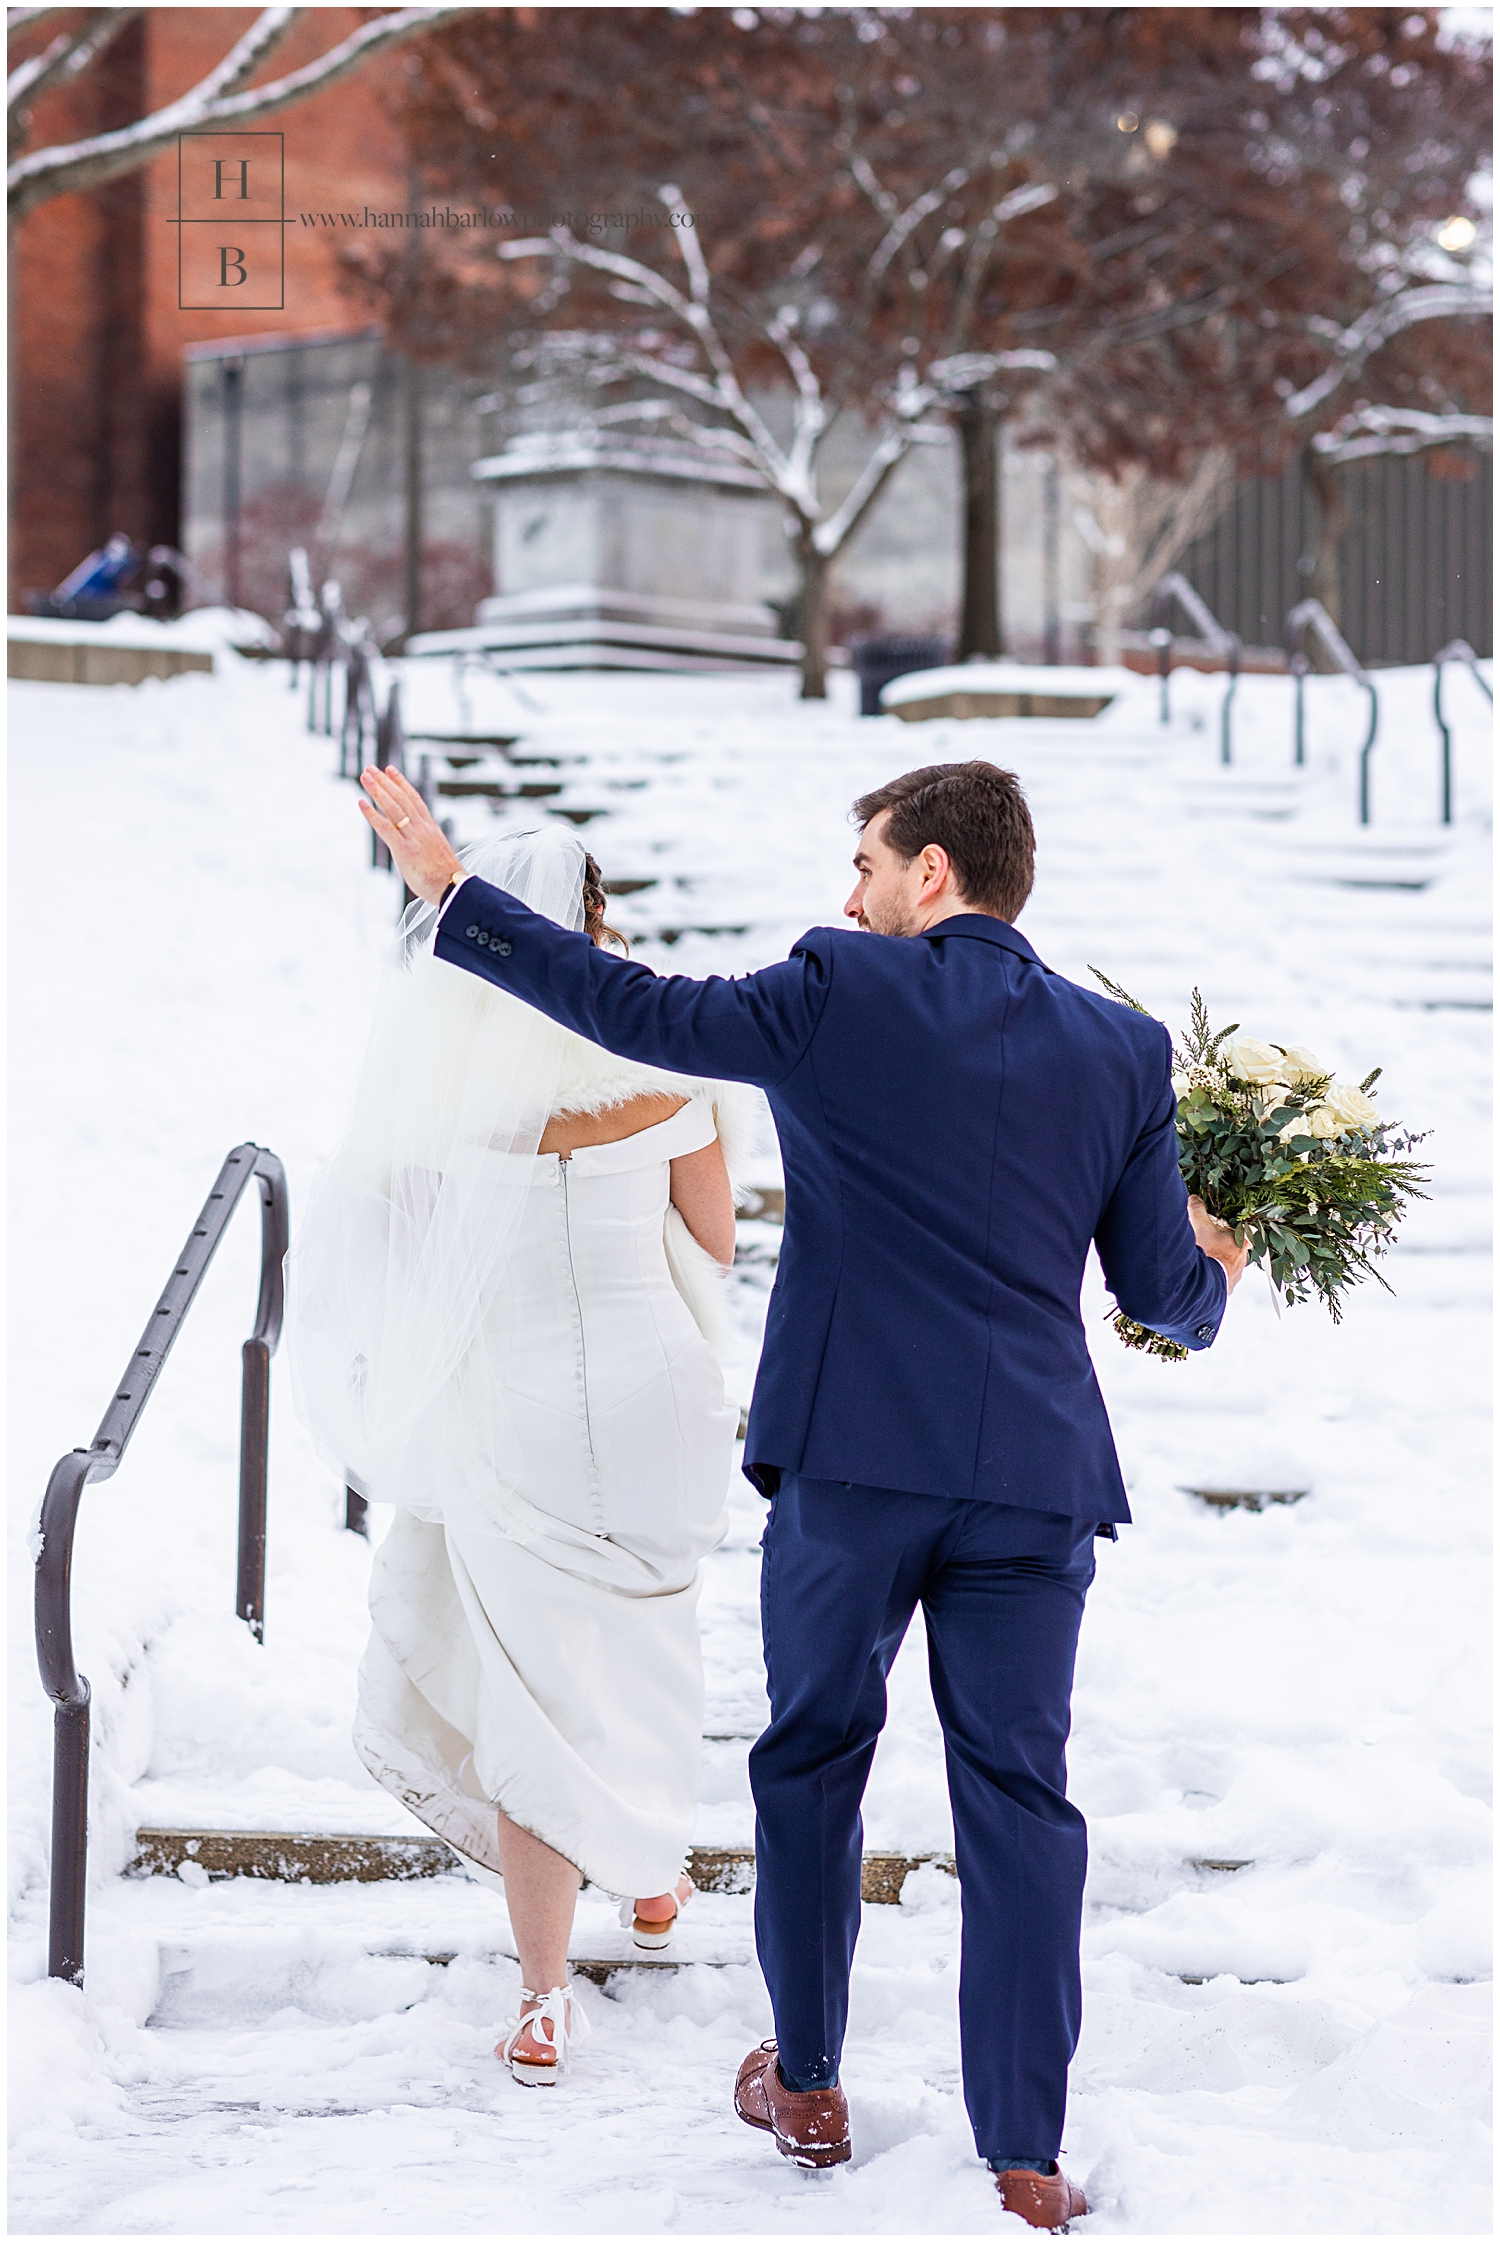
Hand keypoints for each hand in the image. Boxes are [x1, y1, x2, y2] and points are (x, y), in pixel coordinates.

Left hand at [359, 766, 464, 903]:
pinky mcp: (405, 850)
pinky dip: (372, 814)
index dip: (401, 783)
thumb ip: (426, 847)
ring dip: (377, 790)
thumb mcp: (438, 856)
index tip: (390, 770)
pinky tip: (361, 803)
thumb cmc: (448, 880)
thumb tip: (419, 850)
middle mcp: (422, 828)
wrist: (455, 890)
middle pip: (401, 799)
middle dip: (385, 782)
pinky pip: (386, 828)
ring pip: (393, 808)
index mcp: (431, 829)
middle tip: (370, 768)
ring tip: (364, 776)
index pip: (414, 799)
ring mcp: (414, 838)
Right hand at [1187, 1194, 1249, 1295]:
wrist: (1203, 1284)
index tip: (1228, 1228)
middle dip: (1225, 1246)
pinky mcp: (1227, 1289)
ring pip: (1230, 1266)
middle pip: (1236, 1249)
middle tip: (1211, 1243)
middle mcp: (1243, 1260)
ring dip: (1220, 1263)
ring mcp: (1236, 1276)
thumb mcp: (1200, 1227)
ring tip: (1206, 1260)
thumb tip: (1194, 1198)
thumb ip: (1198, 1210)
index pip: (1246, 1232)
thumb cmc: (1208, 1253)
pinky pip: (1223, 1281)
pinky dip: (1215, 1277)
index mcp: (1242, 1242)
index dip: (1238, 1229)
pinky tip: (1204, 1274)